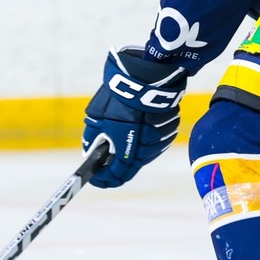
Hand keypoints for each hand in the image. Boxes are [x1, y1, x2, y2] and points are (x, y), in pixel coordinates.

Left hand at [82, 47, 186, 188]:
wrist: (144, 79)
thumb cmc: (118, 99)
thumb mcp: (97, 120)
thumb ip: (93, 140)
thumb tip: (89, 152)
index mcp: (126, 151)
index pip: (115, 176)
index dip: (104, 179)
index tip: (96, 177)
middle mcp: (145, 151)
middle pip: (130, 169)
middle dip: (116, 165)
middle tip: (106, 159)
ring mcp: (159, 142)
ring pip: (144, 155)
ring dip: (133, 151)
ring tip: (123, 136)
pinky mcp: (169, 132)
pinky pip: (156, 143)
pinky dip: (146, 141)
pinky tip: (139, 128)